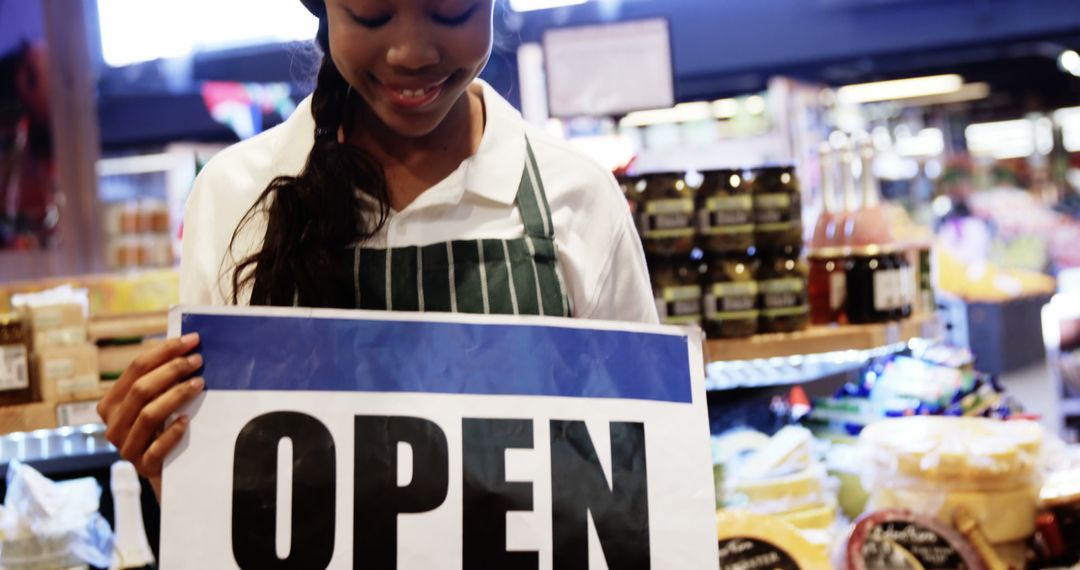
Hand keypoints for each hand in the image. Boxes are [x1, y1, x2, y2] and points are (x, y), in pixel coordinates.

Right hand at [98, 332, 204, 498]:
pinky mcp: (142, 467)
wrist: (171, 476)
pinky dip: (172, 433)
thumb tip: (188, 346)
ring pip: (148, 414)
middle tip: (198, 360)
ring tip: (199, 384)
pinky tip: (187, 421)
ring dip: (175, 395)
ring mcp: (126, 448)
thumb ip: (161, 381)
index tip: (191, 340)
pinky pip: (156, 448)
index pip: (136, 368)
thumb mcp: (157, 404)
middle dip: (172, 370)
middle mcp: (113, 425)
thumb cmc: (165, 431)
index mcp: (112, 403)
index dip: (164, 351)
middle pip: (141, 389)